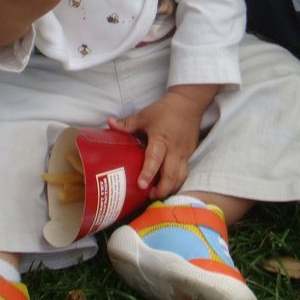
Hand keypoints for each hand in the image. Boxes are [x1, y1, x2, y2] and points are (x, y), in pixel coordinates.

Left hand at [107, 84, 217, 198]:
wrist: (188, 104)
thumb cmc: (165, 110)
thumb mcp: (144, 115)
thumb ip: (127, 123)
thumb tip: (109, 123)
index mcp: (161, 138)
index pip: (155, 158)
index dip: (148, 173)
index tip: (141, 185)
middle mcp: (174, 149)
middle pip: (171, 175)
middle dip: (162, 189)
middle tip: (149, 195)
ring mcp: (184, 153)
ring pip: (180, 177)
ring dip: (170, 188)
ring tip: (157, 194)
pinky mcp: (190, 155)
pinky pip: (184, 172)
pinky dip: (176, 182)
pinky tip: (168, 186)